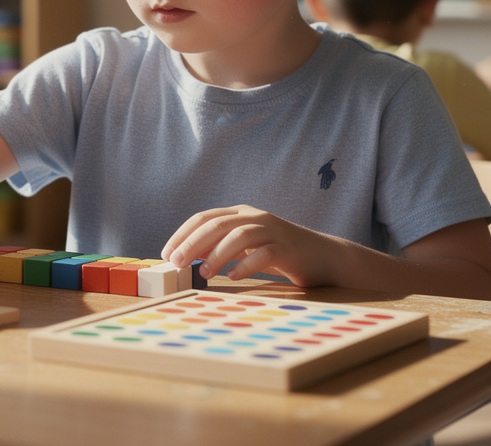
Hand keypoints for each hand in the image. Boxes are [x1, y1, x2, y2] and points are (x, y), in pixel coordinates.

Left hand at [161, 205, 343, 287]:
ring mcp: (273, 231)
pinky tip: (234, 277)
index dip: (183, 234)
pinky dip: (246, 264)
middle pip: (218, 224)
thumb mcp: (245, 247)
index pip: (205, 217)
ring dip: (218, 255)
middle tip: (177, 263)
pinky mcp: (288, 248)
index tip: (167, 253)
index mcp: (241, 214)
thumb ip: (220, 247)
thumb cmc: (278, 253)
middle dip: (193, 243)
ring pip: (240, 236)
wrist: (323, 257)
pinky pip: (265, 253)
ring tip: (204, 273)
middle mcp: (255, 217)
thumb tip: (186, 258)